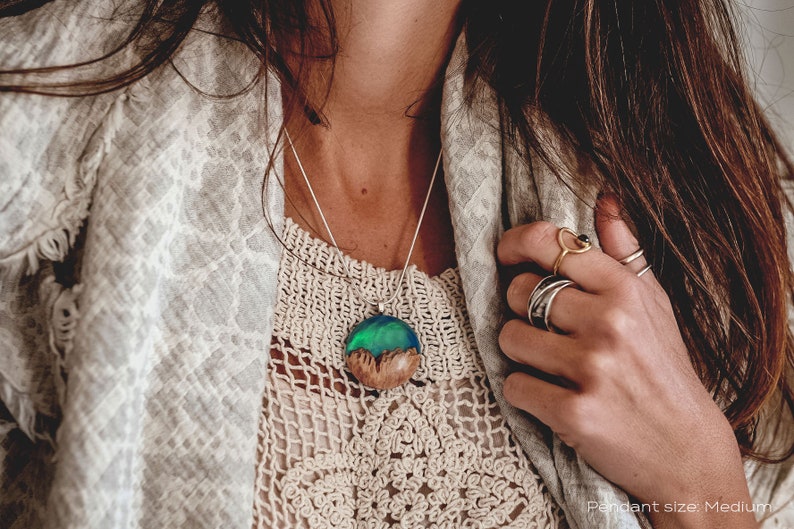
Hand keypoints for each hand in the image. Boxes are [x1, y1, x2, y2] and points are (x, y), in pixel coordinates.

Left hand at [496, 195, 756, 527]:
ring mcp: (591, 367)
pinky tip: (553, 397)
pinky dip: (525, 392)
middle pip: (518, 294)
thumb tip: (605, 200)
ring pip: (508, 338)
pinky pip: (514, 385)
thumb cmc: (665, 371)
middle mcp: (608, 322)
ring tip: (552, 366)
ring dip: (521, 353)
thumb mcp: (655, 305)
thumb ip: (624, 253)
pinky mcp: (574, 412)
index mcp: (624, 289)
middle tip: (548, 332)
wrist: (687, 451)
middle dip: (522, 312)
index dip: (515, 244)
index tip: (506, 254)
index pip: (548, 244)